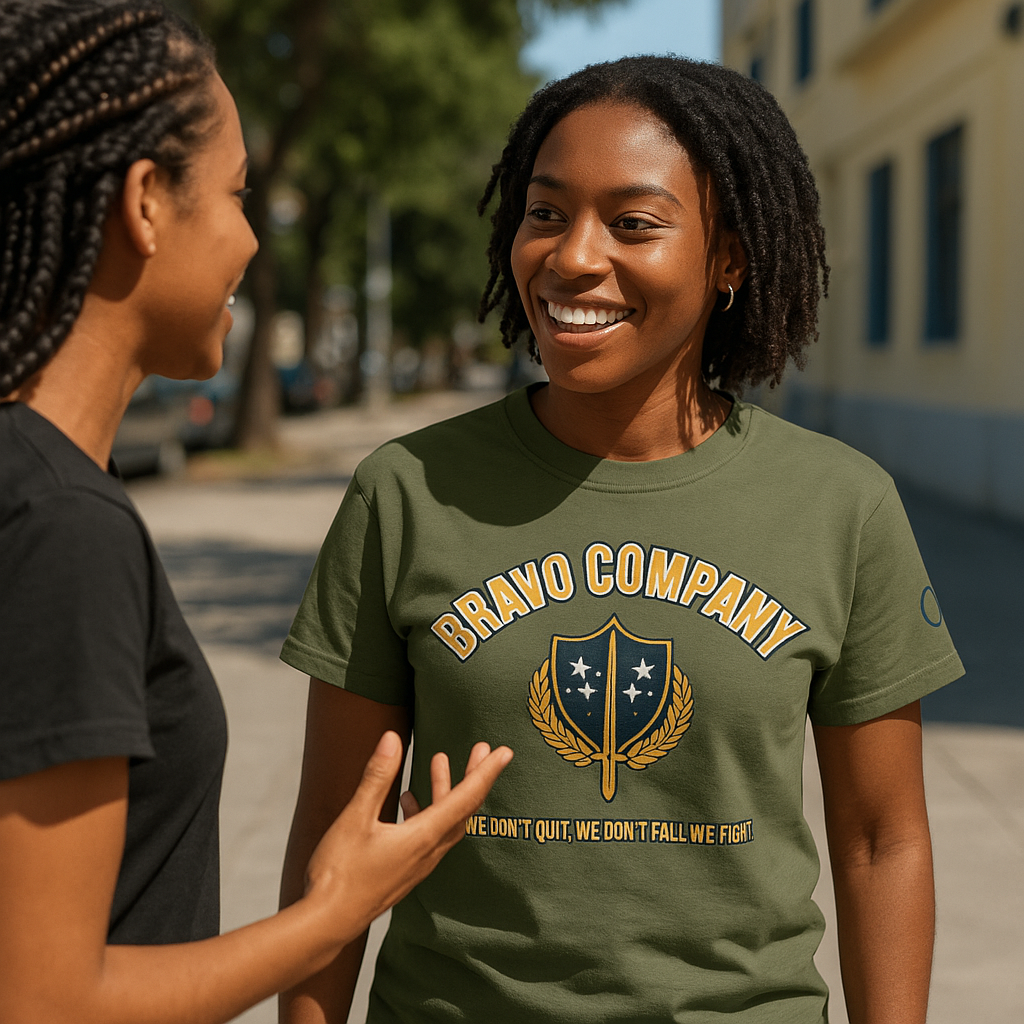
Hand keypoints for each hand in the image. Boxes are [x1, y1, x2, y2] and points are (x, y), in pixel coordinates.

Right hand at [302, 733, 510, 944]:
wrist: (327, 923)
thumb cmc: (340, 872)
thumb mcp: (356, 817)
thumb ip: (377, 776)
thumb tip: (392, 739)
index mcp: (423, 837)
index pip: (466, 798)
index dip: (486, 772)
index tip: (505, 752)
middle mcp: (429, 852)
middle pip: (463, 809)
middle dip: (474, 776)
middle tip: (481, 748)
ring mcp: (419, 864)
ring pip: (446, 821)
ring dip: (446, 790)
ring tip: (438, 760)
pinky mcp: (406, 871)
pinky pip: (430, 835)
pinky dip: (427, 811)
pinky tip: (408, 800)